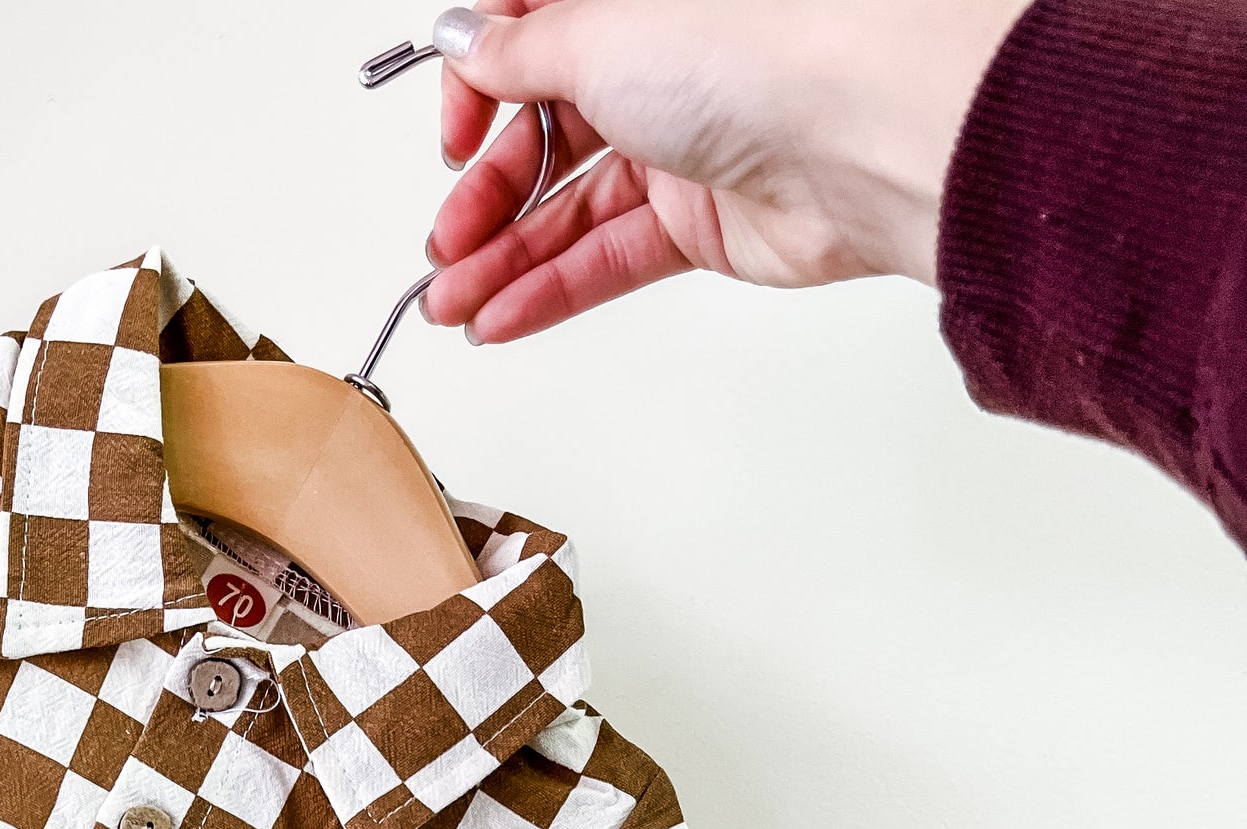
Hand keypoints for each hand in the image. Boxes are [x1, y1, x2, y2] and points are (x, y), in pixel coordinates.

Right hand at [422, 0, 1028, 342]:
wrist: (863, 132)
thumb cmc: (761, 49)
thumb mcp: (598, 33)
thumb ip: (521, 52)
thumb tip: (467, 44)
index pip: (528, 35)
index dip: (477, 84)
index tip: (453, 130)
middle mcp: (658, 59)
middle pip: (542, 131)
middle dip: (483, 192)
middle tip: (445, 239)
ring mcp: (681, 142)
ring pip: (569, 204)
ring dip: (502, 256)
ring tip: (450, 300)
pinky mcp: (704, 220)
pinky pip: (608, 256)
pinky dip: (550, 289)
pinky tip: (500, 315)